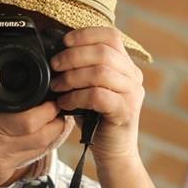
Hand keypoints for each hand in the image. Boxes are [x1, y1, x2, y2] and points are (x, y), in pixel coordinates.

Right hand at [0, 45, 70, 187]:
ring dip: (51, 134)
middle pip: (46, 135)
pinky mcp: (4, 176)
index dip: (49, 108)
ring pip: (42, 150)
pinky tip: (37, 136)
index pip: (32, 120)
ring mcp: (5, 165)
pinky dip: (38, 147)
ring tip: (53, 118)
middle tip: (57, 105)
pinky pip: (30, 160)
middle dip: (56, 120)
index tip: (52, 96)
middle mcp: (2, 149)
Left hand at [49, 27, 144, 164]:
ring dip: (72, 77)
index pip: (111, 36)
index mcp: (126, 65)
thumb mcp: (90, 88)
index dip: (86, 34)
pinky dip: (76, 97)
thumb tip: (56, 53)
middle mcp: (133, 76)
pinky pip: (97, 95)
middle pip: (104, 51)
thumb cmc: (97, 119)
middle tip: (54, 66)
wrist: (114, 152)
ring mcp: (132, 94)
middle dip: (73, 56)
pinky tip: (65, 103)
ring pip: (100, 72)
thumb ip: (83, 69)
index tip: (64, 42)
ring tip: (56, 86)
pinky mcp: (125, 111)